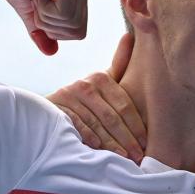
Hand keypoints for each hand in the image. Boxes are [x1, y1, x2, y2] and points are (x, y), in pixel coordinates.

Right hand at [0, 0, 91, 54]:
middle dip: (49, 25)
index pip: (78, 31)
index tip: (36, 5)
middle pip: (78, 31)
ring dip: (46, 16)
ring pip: (72, 24)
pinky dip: (45, 9)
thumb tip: (52, 53)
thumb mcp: (29, 10)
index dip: (53, 29)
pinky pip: (65, 13)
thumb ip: (41, 31)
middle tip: (35, 1)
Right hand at [47, 33, 146, 160]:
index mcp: (100, 78)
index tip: (146, 143)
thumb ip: (119, 63)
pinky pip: (81, 128)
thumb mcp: (102, 81)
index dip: (137, 126)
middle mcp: (86, 85)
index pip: (124, 105)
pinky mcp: (60, 110)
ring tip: (126, 159)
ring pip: (99, 125)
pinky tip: (104, 154)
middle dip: (128, 139)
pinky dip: (94, 142)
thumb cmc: (84, 99)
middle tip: (139, 156)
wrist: (48, 110)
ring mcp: (71, 97)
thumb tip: (130, 34)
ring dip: (114, 144)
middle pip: (113, 117)